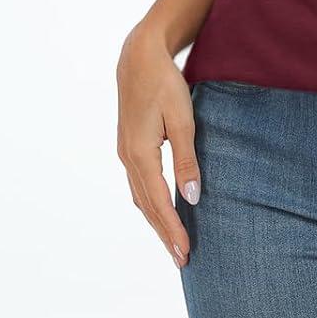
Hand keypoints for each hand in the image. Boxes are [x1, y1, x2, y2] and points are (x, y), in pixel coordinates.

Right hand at [115, 28, 200, 268]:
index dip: (172, 230)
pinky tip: (161, 211)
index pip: (158, 202)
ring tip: (173, 242)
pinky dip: (150, 203)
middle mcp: (128, 158)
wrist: (138, 58)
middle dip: (164, 234)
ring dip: (156, 221)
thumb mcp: (183, 118)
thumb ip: (187, 159)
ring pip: (141, 197)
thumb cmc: (164, 84)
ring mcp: (125, 153)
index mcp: (141, 153)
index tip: (185, 252)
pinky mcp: (129, 147)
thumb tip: (191, 197)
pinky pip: (139, 184)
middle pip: (147, 206)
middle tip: (181, 259)